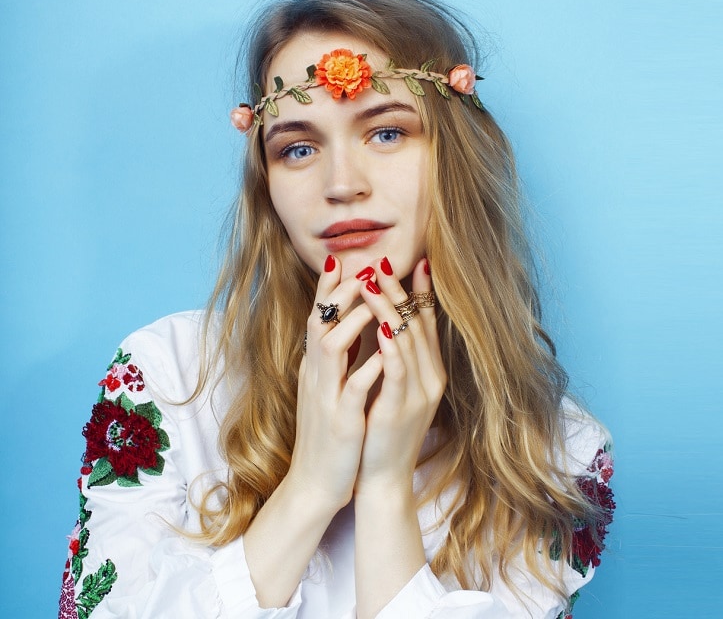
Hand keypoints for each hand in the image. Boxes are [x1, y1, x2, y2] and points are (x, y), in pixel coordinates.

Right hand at [286, 254, 383, 509]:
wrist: (316, 485)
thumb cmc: (330, 436)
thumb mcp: (330, 392)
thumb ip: (337, 362)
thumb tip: (350, 329)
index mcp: (315, 370)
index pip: (318, 320)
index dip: (327, 289)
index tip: (341, 259)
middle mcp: (316, 378)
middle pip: (320, 323)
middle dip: (340, 294)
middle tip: (362, 267)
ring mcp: (325, 398)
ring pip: (330, 348)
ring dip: (352, 321)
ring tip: (374, 298)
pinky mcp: (340, 422)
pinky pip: (353, 389)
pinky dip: (367, 368)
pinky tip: (385, 353)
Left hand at [354, 256, 445, 493]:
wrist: (381, 478)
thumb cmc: (382, 433)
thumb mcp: (393, 389)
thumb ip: (395, 358)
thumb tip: (388, 323)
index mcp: (430, 372)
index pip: (426, 323)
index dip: (418, 292)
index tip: (410, 262)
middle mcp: (430, 378)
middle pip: (416, 324)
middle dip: (398, 290)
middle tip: (382, 261)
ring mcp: (418, 393)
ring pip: (407, 340)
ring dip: (389, 307)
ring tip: (372, 279)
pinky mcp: (400, 408)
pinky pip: (397, 370)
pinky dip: (391, 345)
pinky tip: (381, 325)